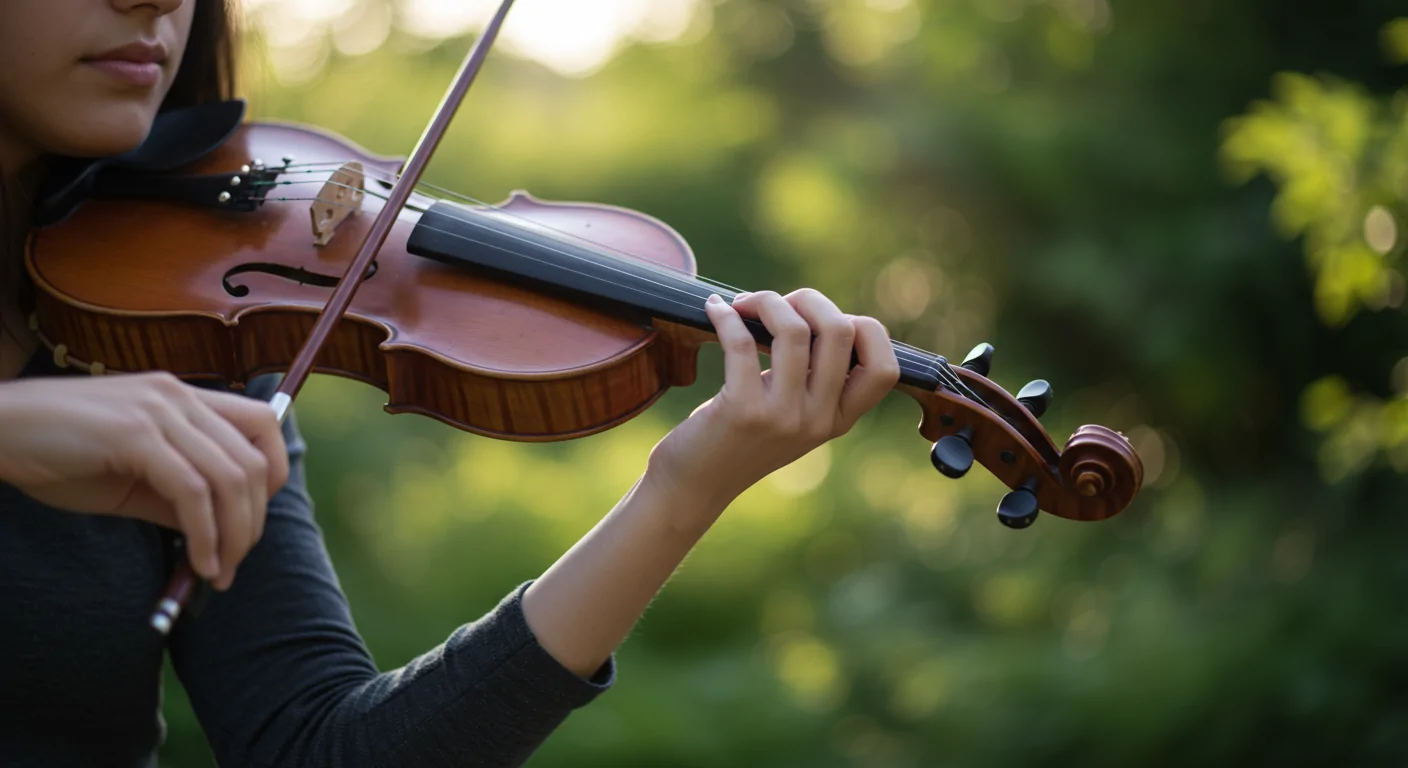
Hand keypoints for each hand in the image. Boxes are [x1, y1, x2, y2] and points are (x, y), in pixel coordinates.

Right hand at [0, 372, 288, 589]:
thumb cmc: (58, 456)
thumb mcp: (133, 477)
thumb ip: (180, 495)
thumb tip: (223, 532)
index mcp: (184, 397)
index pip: (263, 425)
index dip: (272, 476)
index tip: (251, 521)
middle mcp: (179, 396)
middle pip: (253, 460)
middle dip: (253, 520)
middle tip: (234, 563)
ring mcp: (159, 411)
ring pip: (231, 477)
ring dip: (234, 535)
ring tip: (218, 571)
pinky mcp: (136, 435)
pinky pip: (193, 492)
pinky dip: (205, 534)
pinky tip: (198, 563)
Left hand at [647, 289, 900, 513]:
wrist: (696, 485)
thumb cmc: (741, 440)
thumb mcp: (793, 417)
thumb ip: (815, 380)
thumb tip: (816, 311)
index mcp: (838, 420)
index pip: (885, 368)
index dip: (864, 329)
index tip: (823, 321)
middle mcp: (818, 420)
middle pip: (841, 331)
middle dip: (808, 299)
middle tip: (777, 304)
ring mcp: (783, 417)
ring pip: (794, 330)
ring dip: (765, 301)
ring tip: (743, 304)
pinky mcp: (742, 411)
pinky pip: (741, 342)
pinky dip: (726, 315)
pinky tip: (714, 309)